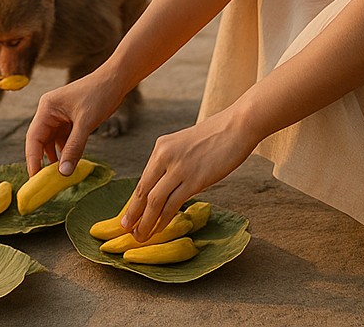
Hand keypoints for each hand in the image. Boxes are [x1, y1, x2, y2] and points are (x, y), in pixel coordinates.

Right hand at [25, 68, 126, 175]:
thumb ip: (73, 148)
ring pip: (51, 141)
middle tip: (44, 183)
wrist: (116, 80)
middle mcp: (49, 112)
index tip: (34, 179)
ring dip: (55, 157)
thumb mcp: (86, 123)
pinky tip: (69, 164)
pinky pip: (62, 139)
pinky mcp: (69, 119)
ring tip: (57, 177)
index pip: (33, 138)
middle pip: (40, 141)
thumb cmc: (99, 95)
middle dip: (42, 161)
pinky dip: (65, 151)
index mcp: (47, 108)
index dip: (32, 159)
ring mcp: (59, 115)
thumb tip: (63, 173)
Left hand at [121, 106, 260, 241]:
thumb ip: (172, 163)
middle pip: (143, 191)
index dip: (134, 201)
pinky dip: (163, 220)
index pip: (143, 180)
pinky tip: (159, 229)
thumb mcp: (184, 145)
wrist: (237, 126)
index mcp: (161, 147)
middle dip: (133, 214)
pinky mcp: (195, 180)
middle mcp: (165, 156)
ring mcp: (179, 168)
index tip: (128, 216)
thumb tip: (164, 188)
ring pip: (154, 201)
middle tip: (127, 230)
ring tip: (141, 236)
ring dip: (146, 222)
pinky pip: (173, 204)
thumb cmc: (215, 137)